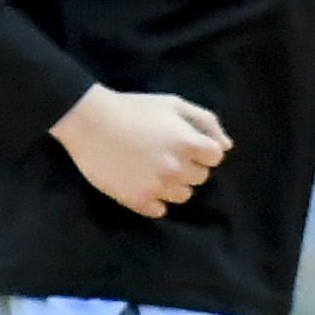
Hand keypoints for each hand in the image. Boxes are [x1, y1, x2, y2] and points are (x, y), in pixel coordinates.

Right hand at [55, 84, 230, 218]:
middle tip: (164, 153)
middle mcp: (176, 168)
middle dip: (188, 166)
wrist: (88, 121)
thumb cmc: (133, 108)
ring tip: (152, 168)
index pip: (215, 158)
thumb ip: (205, 121)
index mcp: (188, 143)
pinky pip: (159, 210)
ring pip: (183, 196)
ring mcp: (157, 186)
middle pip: (200, 177)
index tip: (184, 143)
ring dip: (173, 184)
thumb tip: (226, 146)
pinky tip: (141, 182)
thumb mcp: (173, 104)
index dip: (202, 150)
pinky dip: (154, 199)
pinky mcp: (137, 200)